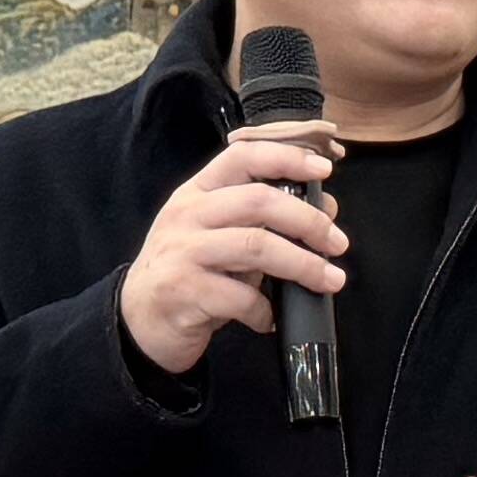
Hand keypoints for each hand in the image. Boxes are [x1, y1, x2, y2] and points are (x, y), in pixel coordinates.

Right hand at [119, 130, 347, 376]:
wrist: (139, 320)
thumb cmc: (189, 273)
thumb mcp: (218, 236)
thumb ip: (261, 221)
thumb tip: (324, 210)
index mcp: (197, 192)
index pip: (242, 156)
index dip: (286, 158)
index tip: (324, 170)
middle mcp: (187, 215)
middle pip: (258, 201)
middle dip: (308, 220)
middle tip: (337, 242)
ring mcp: (182, 252)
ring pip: (255, 246)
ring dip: (302, 265)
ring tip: (329, 280)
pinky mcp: (184, 290)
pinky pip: (240, 297)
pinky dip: (265, 310)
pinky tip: (271, 318)